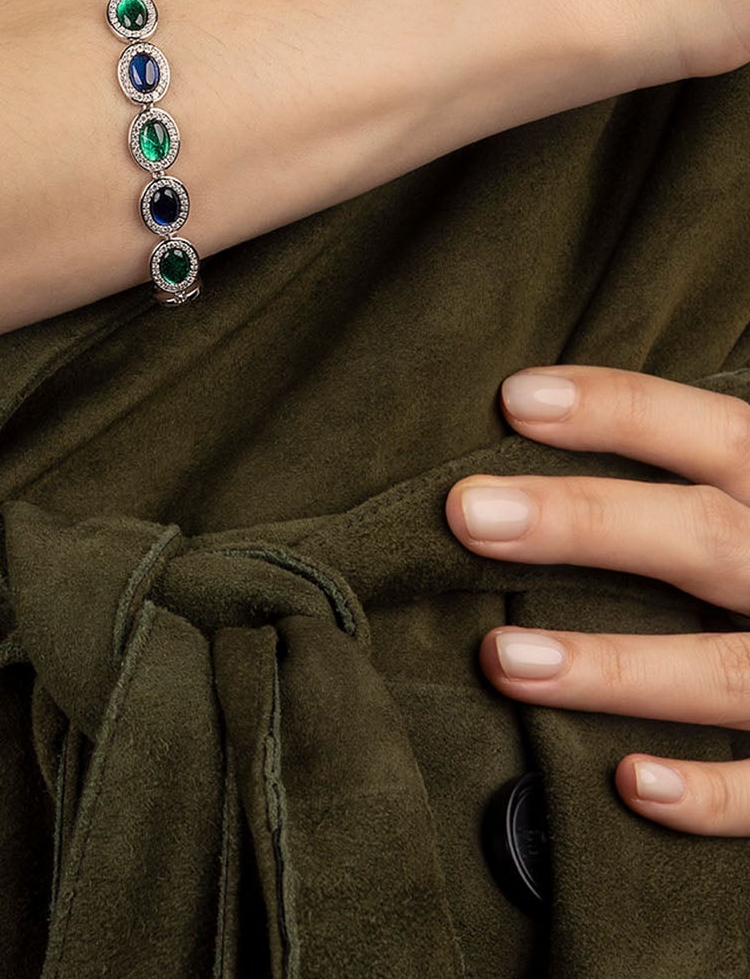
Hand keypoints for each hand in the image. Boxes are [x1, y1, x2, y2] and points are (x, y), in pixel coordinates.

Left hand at [446, 363, 749, 835]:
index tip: (516, 399)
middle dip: (584, 522)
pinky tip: (629, 782)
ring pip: (722, 670)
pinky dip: (708, 792)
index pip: (717, 434)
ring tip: (502, 657)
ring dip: (611, 666)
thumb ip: (699, 474)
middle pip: (702, 538)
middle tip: (468, 515)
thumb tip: (539, 420)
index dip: (621, 410)